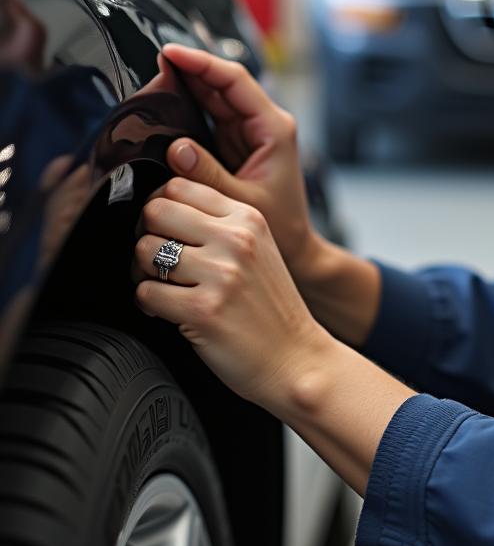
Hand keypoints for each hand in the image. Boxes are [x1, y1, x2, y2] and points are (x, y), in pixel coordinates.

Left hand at [132, 177, 330, 407]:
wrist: (297, 359)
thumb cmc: (271, 308)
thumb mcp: (258, 249)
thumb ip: (218, 224)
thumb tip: (157, 208)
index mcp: (248, 218)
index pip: (179, 186)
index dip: (162, 209)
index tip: (166, 232)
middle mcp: (236, 239)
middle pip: (155, 211)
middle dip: (149, 236)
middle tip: (159, 261)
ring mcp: (221, 274)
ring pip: (144, 251)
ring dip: (146, 273)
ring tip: (169, 288)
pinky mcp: (203, 310)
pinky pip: (145, 293)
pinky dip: (151, 306)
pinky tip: (172, 313)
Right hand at [159, 43, 318, 270]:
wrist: (295, 250)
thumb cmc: (280, 228)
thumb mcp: (242, 202)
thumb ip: (209, 174)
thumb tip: (177, 147)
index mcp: (273, 129)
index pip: (235, 81)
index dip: (202, 63)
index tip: (171, 54)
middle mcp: (264, 125)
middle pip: (222, 84)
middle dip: (190, 69)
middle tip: (154, 62)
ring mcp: (250, 134)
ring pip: (214, 98)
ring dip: (188, 86)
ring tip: (155, 78)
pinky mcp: (236, 146)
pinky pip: (210, 119)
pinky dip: (188, 110)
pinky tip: (166, 105)